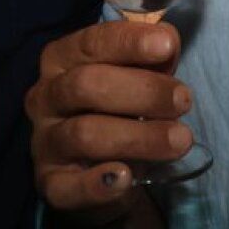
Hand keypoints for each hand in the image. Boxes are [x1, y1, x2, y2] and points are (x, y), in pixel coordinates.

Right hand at [27, 21, 190, 218]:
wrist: (100, 168)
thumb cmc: (119, 108)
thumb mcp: (136, 76)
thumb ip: (152, 57)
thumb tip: (168, 42)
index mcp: (61, 59)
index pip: (91, 42)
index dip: (129, 42)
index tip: (166, 45)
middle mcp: (45, 97)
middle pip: (86, 85)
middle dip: (142, 91)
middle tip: (183, 100)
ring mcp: (44, 142)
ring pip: (84, 134)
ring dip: (138, 136)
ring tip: (180, 140)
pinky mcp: (50, 184)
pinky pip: (68, 186)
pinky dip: (97, 183)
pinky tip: (126, 177)